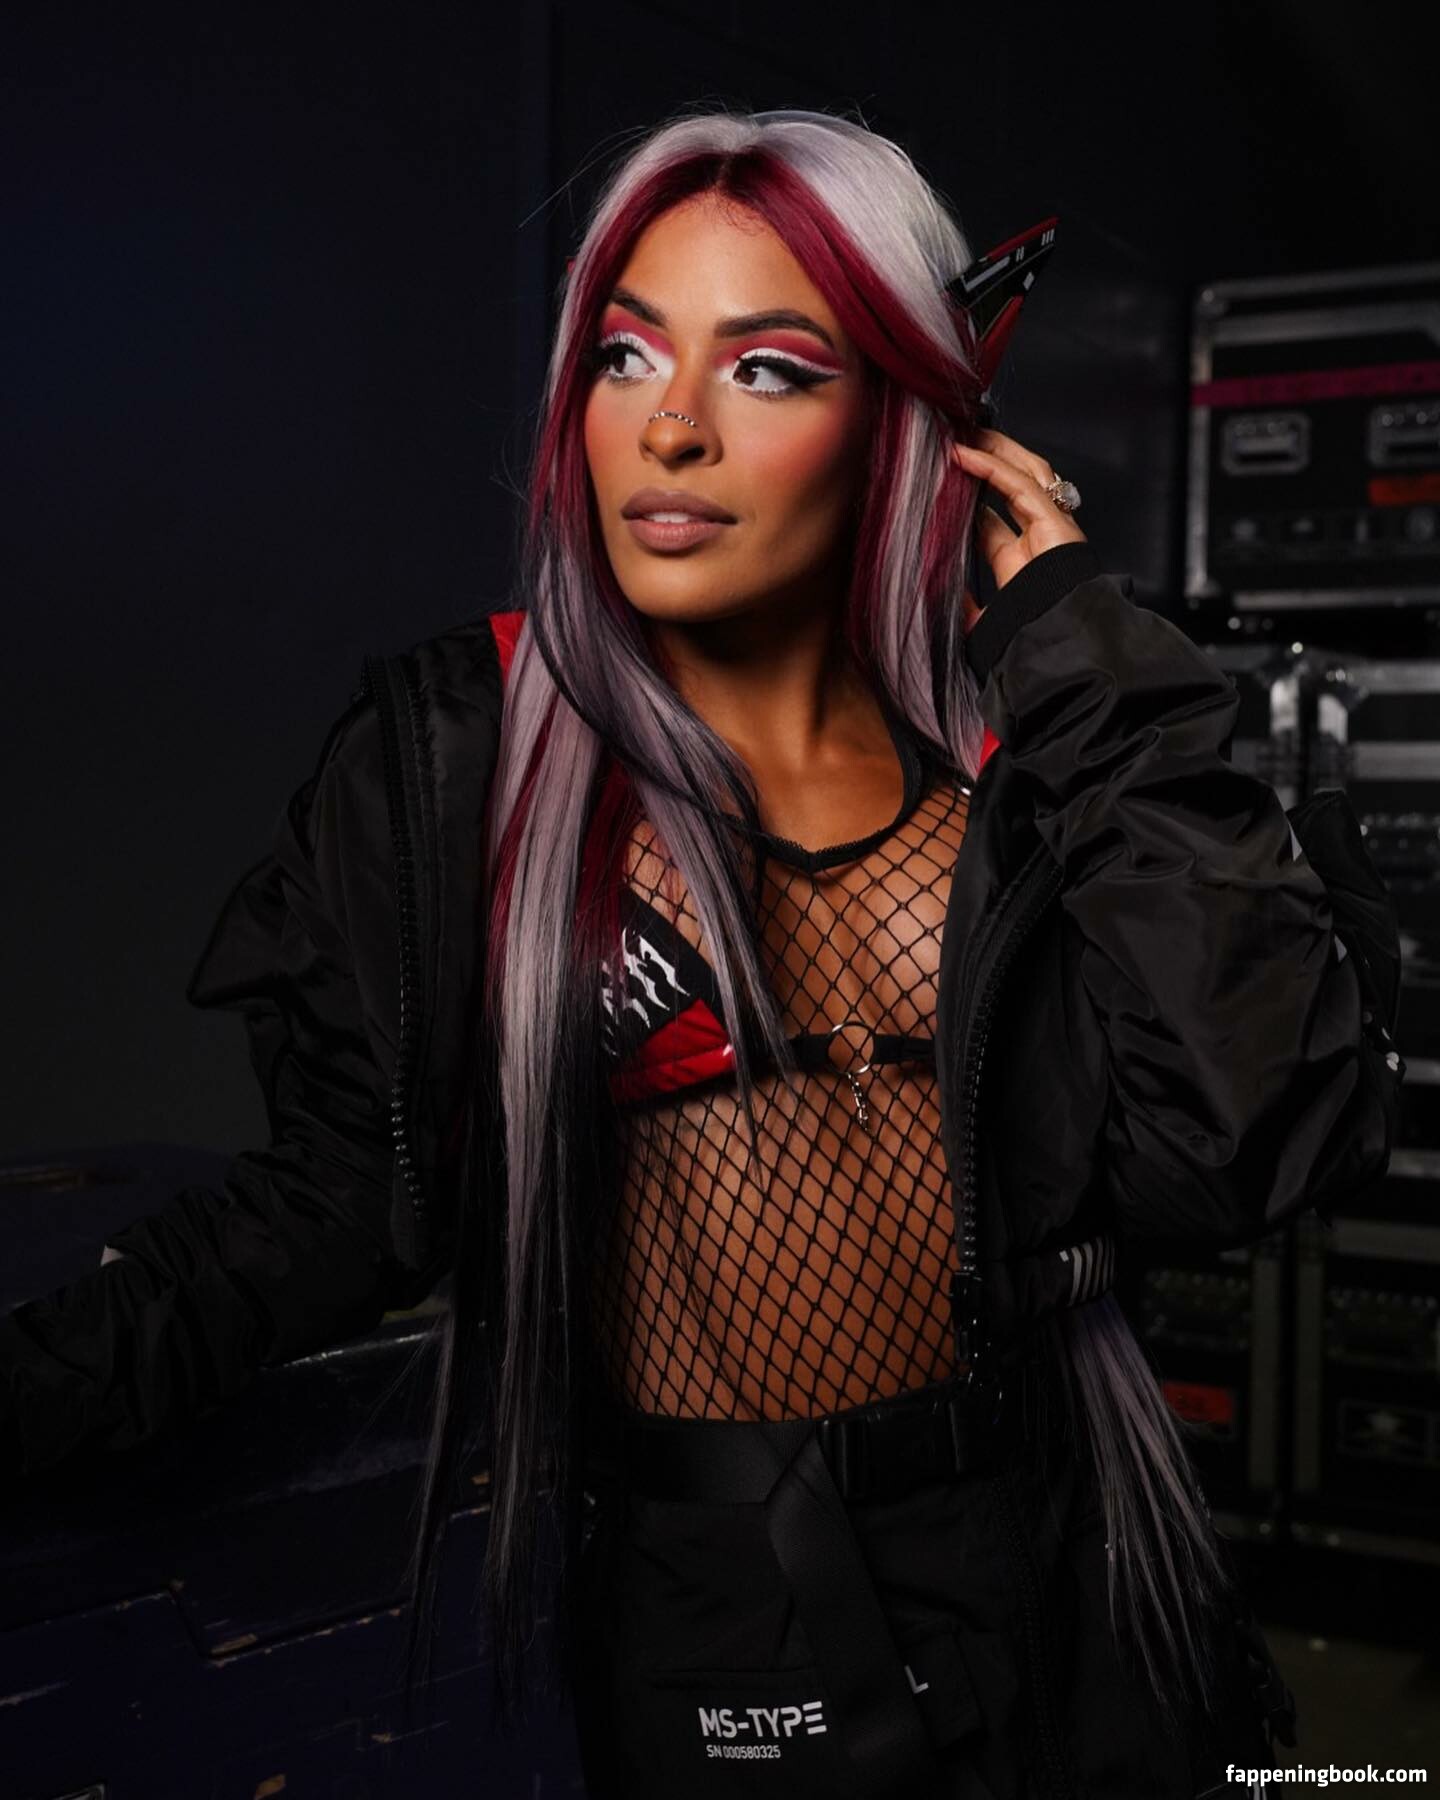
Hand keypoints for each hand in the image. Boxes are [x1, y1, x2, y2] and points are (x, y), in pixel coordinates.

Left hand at [952, 428, 1088, 623]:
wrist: (1054, 645)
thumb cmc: (1024, 638)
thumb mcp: (981, 620)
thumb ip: (962, 605)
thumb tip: (935, 593)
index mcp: (1020, 563)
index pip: (992, 520)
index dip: (970, 498)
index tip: (944, 483)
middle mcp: (1037, 539)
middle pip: (1013, 486)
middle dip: (987, 461)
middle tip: (956, 446)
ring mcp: (1050, 526)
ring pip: (1023, 473)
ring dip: (994, 451)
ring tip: (963, 434)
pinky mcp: (1054, 520)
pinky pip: (1019, 483)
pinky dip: (991, 466)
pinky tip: (963, 455)